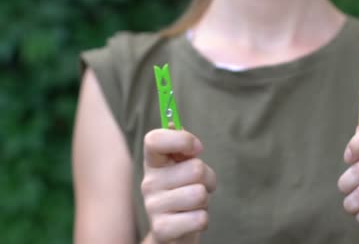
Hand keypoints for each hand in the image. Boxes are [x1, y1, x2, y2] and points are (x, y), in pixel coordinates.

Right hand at [141, 129, 216, 243]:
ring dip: (205, 200)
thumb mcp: (184, 167)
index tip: (197, 148)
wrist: (174, 232)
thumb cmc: (184, 192)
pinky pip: (200, 218)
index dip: (181, 139)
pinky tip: (190, 220)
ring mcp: (152, 207)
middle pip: (194, 168)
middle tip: (198, 186)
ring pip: (200, 194)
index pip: (154, 140)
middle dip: (206, 177)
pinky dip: (202, 220)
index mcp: (153, 163)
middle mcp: (148, 183)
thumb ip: (183, 148)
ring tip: (193, 204)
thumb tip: (177, 128)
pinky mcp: (162, 229)